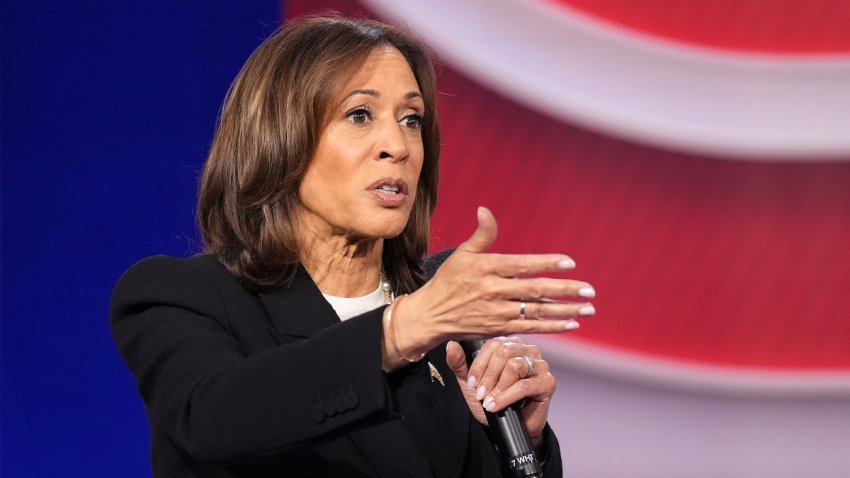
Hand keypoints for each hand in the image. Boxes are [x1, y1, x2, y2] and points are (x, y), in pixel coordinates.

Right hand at [390, 206, 594, 356]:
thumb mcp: (462, 254)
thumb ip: (481, 234)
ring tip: (588, 308)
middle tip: (589, 290)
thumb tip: (485, 210)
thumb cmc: (448, 281)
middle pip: (534, 290)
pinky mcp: (498, 329)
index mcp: (487, 268)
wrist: (431, 315)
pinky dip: (551, 326)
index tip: (570, 263)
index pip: (522, 265)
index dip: (547, 264)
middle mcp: (493, 291)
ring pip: (536, 311)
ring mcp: (497, 313)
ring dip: (565, 310)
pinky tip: (570, 323)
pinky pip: (529, 328)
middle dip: (565, 290)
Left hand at [445, 337, 553, 446]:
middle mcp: (528, 350)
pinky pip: (524, 385)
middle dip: (488, 375)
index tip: (470, 383)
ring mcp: (540, 365)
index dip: (479, 364)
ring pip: (515, 366)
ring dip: (497, 387)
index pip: (493, 343)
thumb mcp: (471, 382)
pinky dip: (506, 397)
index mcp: (511, 344)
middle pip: (504, 351)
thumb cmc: (491, 400)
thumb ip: (460, 364)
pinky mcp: (548, 382)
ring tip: (488, 401)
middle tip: (479, 393)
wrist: (509, 427)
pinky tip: (495, 406)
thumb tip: (450, 345)